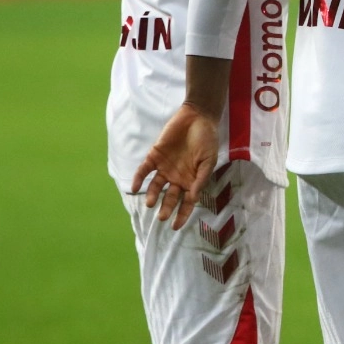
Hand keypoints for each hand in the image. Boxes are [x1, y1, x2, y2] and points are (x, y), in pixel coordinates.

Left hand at [131, 104, 220, 229]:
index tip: (175, 226)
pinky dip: (138, 179)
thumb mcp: (209, 160)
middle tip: (162, 217)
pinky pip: (144, 171)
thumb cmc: (207, 139)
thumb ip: (201, 178)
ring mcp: (165, 168)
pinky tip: (134, 188)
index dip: (182, 214)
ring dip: (152, 196)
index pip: (186, 202)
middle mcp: (176, 177)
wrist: (197, 117)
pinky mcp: (154, 157)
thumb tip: (194, 197)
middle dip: (166, 208)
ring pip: (156, 187)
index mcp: (191, 180)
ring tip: (151, 204)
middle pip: (169, 197)